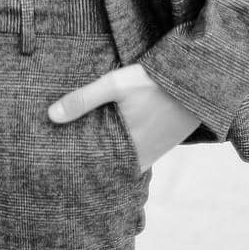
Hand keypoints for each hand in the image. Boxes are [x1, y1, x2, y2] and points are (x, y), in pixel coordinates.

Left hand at [48, 62, 200, 171]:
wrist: (197, 78)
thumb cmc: (155, 82)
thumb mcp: (116, 86)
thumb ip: (84, 100)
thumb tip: (51, 116)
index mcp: (132, 151)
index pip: (101, 171)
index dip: (83, 169)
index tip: (62, 167)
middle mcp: (145, 157)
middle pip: (111, 165)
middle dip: (92, 161)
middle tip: (65, 157)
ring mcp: (156, 150)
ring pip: (124, 157)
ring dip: (108, 151)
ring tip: (81, 144)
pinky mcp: (163, 141)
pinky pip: (137, 148)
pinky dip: (123, 143)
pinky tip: (110, 132)